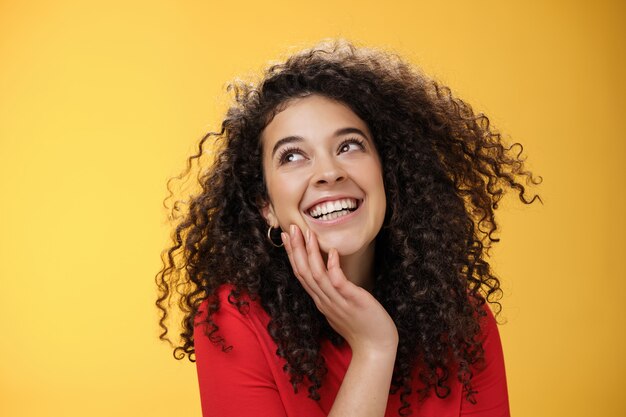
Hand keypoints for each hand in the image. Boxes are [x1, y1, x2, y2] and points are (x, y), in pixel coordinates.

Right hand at [281, 225, 397, 354]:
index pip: (301, 273)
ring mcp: (337, 301)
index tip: (286, 236)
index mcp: (320, 300)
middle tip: (290, 228)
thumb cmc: (361, 326)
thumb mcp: (340, 306)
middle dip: (296, 249)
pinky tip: (333, 251)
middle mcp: (324, 299)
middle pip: (304, 271)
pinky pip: (339, 282)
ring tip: (307, 233)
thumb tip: (329, 275)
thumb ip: (331, 292)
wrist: (375, 347)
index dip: (292, 254)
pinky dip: (333, 266)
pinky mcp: (352, 301)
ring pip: (317, 274)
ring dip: (311, 252)